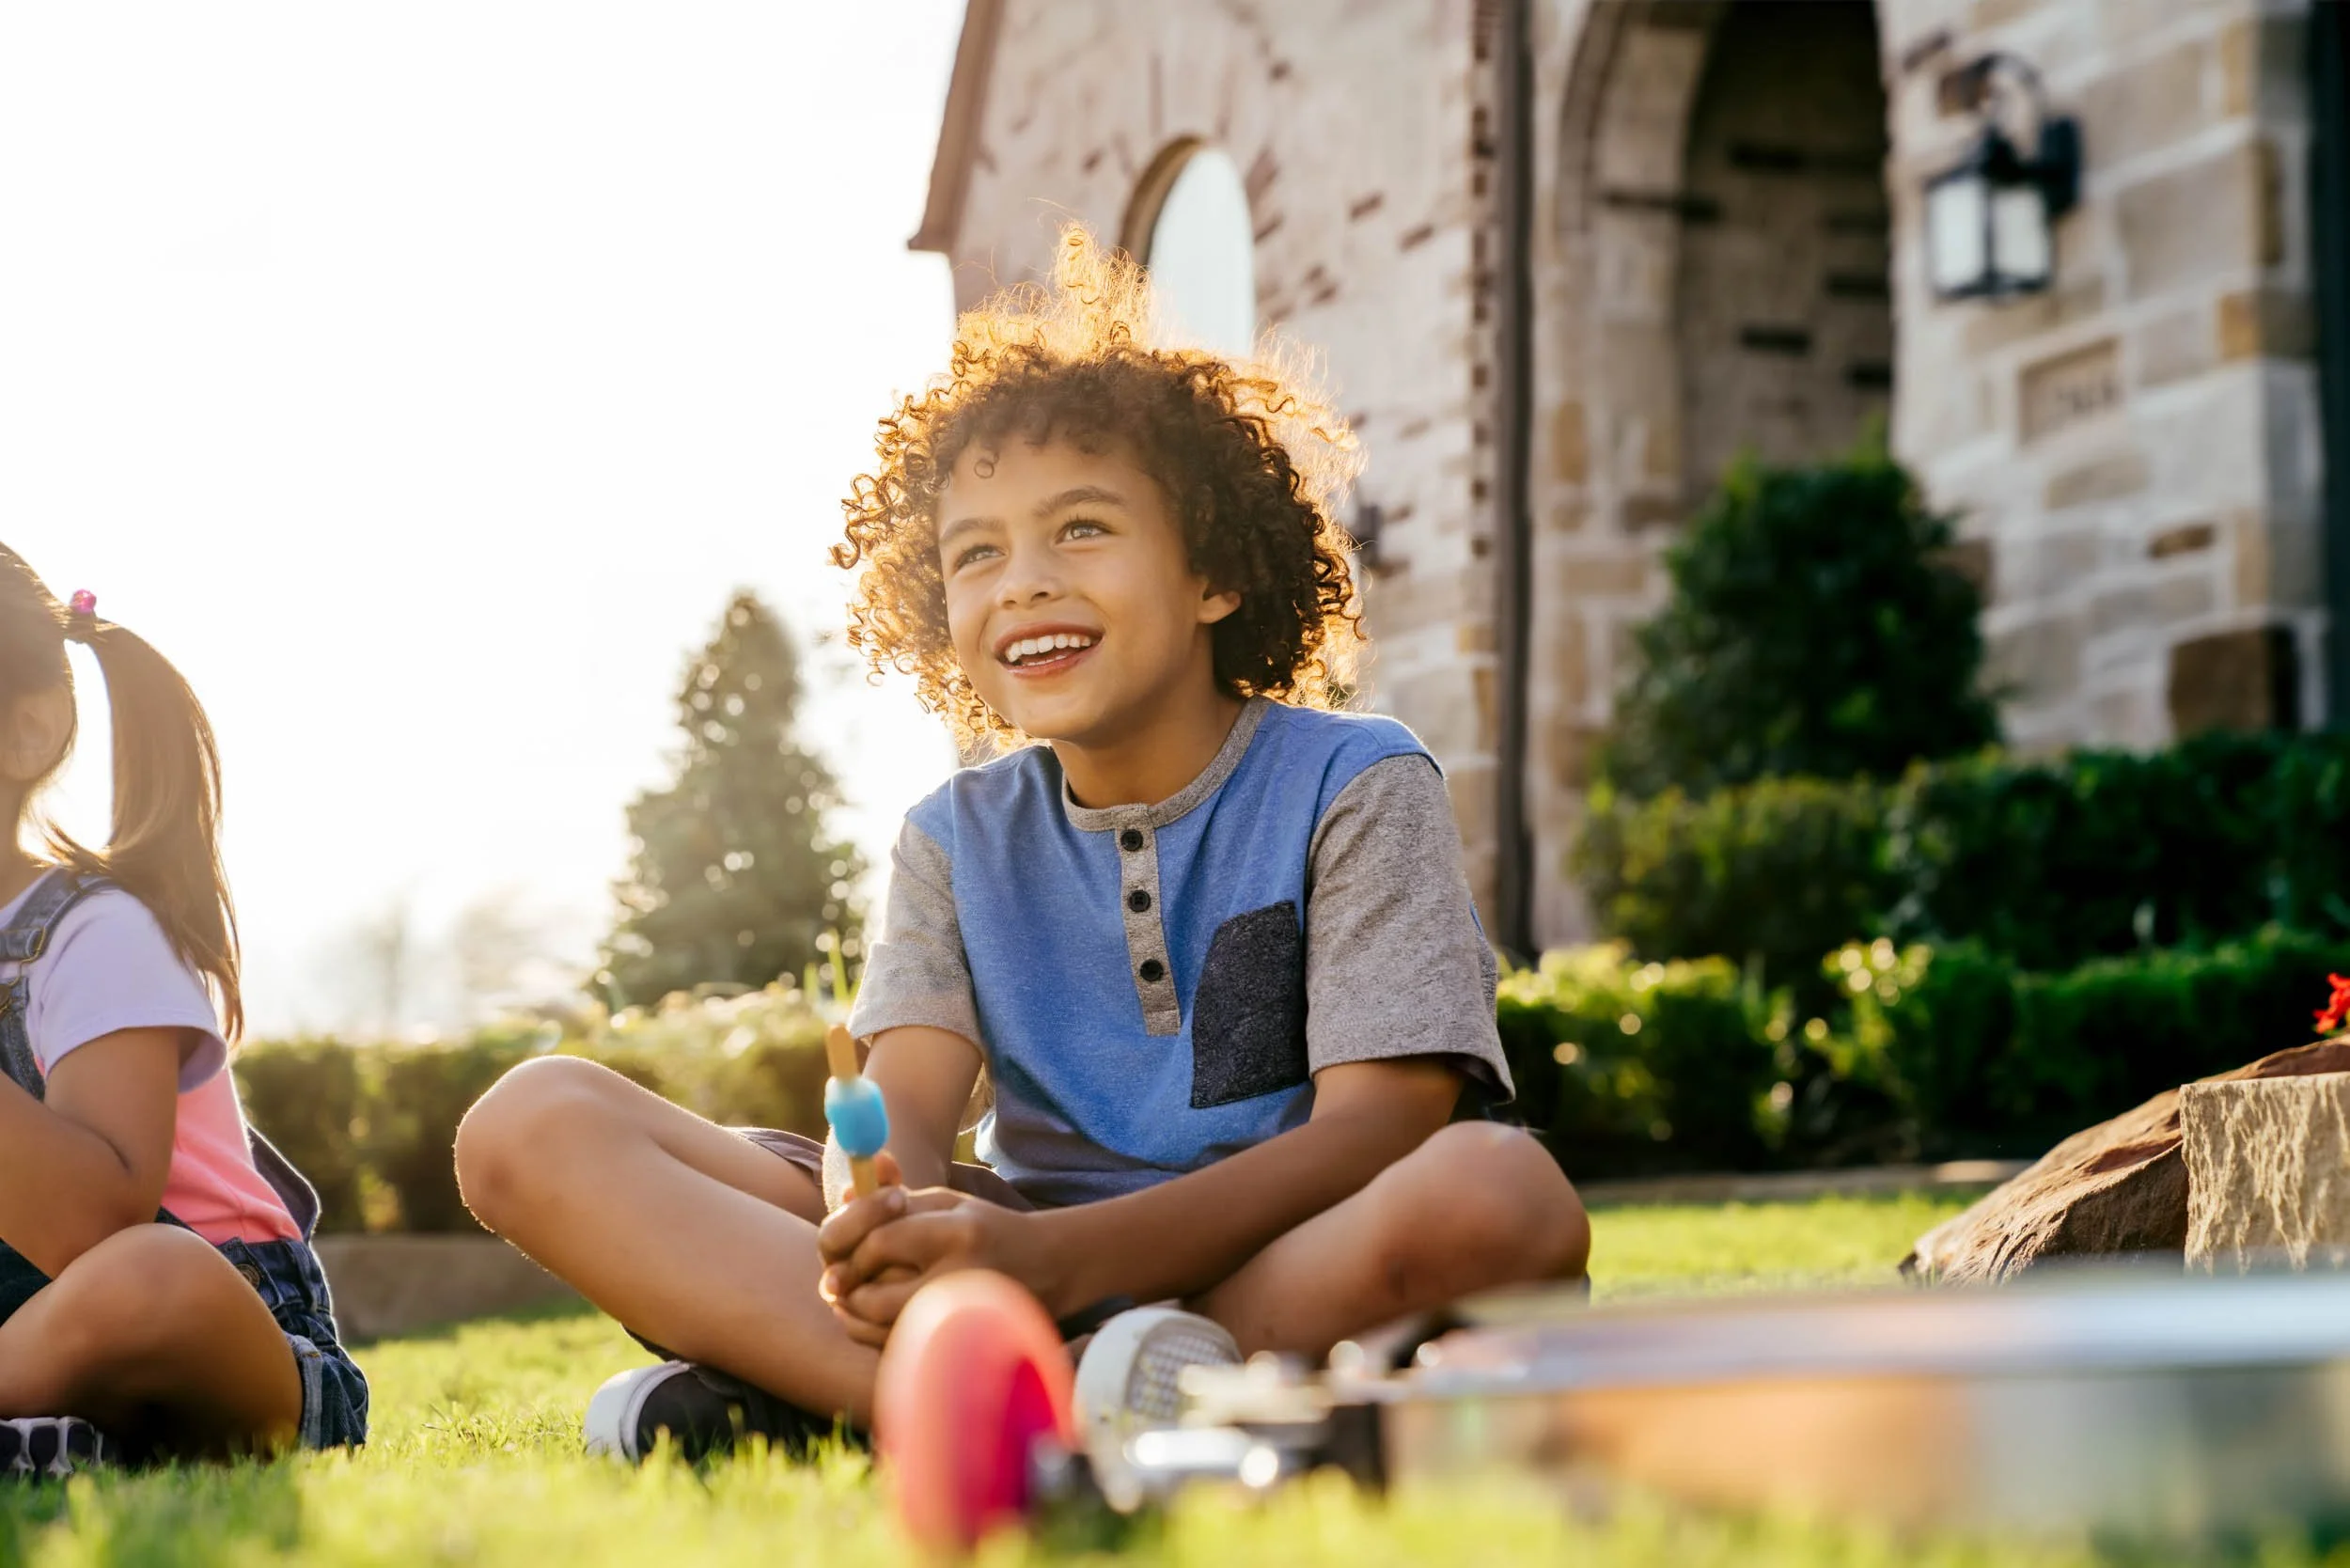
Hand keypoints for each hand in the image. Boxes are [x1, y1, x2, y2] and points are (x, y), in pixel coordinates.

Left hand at [816, 1168, 1054, 1347]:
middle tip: (838, 1278)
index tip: (856, 1246)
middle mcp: (958, 1279)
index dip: (857, 1245)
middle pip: (871, 1296)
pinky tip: (873, 1314)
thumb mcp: (946, 1202)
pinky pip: (893, 1348)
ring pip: (877, 1331)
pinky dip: (872, 1333)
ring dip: (853, 1313)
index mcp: (958, 1234)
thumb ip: (891, 1199)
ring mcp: (957, 1320)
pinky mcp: (955, 1345)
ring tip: (852, 1295)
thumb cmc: (986, 1228)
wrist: (1048, 1267)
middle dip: (849, 1286)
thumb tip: (844, 1195)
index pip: (880, 1243)